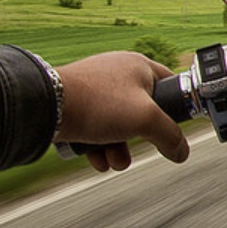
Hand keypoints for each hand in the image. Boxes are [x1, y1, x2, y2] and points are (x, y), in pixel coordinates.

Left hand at [55, 52, 189, 171]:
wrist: (45, 108)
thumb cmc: (96, 103)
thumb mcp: (147, 120)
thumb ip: (171, 136)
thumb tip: (182, 151)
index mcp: (139, 66)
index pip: (171, 85)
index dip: (176, 108)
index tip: (173, 128)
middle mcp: (118, 74)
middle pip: (143, 113)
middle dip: (140, 140)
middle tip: (138, 148)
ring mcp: (96, 89)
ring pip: (119, 125)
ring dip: (119, 149)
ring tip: (112, 160)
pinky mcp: (78, 105)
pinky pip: (97, 129)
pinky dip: (99, 147)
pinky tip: (96, 158)